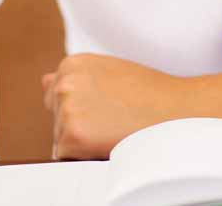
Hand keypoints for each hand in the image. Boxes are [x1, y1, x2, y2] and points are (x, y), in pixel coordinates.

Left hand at [41, 53, 189, 159]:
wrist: (176, 110)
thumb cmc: (149, 93)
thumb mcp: (108, 71)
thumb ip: (77, 78)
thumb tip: (45, 82)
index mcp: (71, 64)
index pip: (56, 95)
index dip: (83, 108)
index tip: (103, 109)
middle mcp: (63, 82)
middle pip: (56, 117)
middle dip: (79, 122)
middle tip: (113, 119)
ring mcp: (66, 108)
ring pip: (61, 137)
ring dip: (82, 140)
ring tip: (114, 128)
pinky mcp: (71, 135)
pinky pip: (64, 157)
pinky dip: (82, 157)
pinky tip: (107, 142)